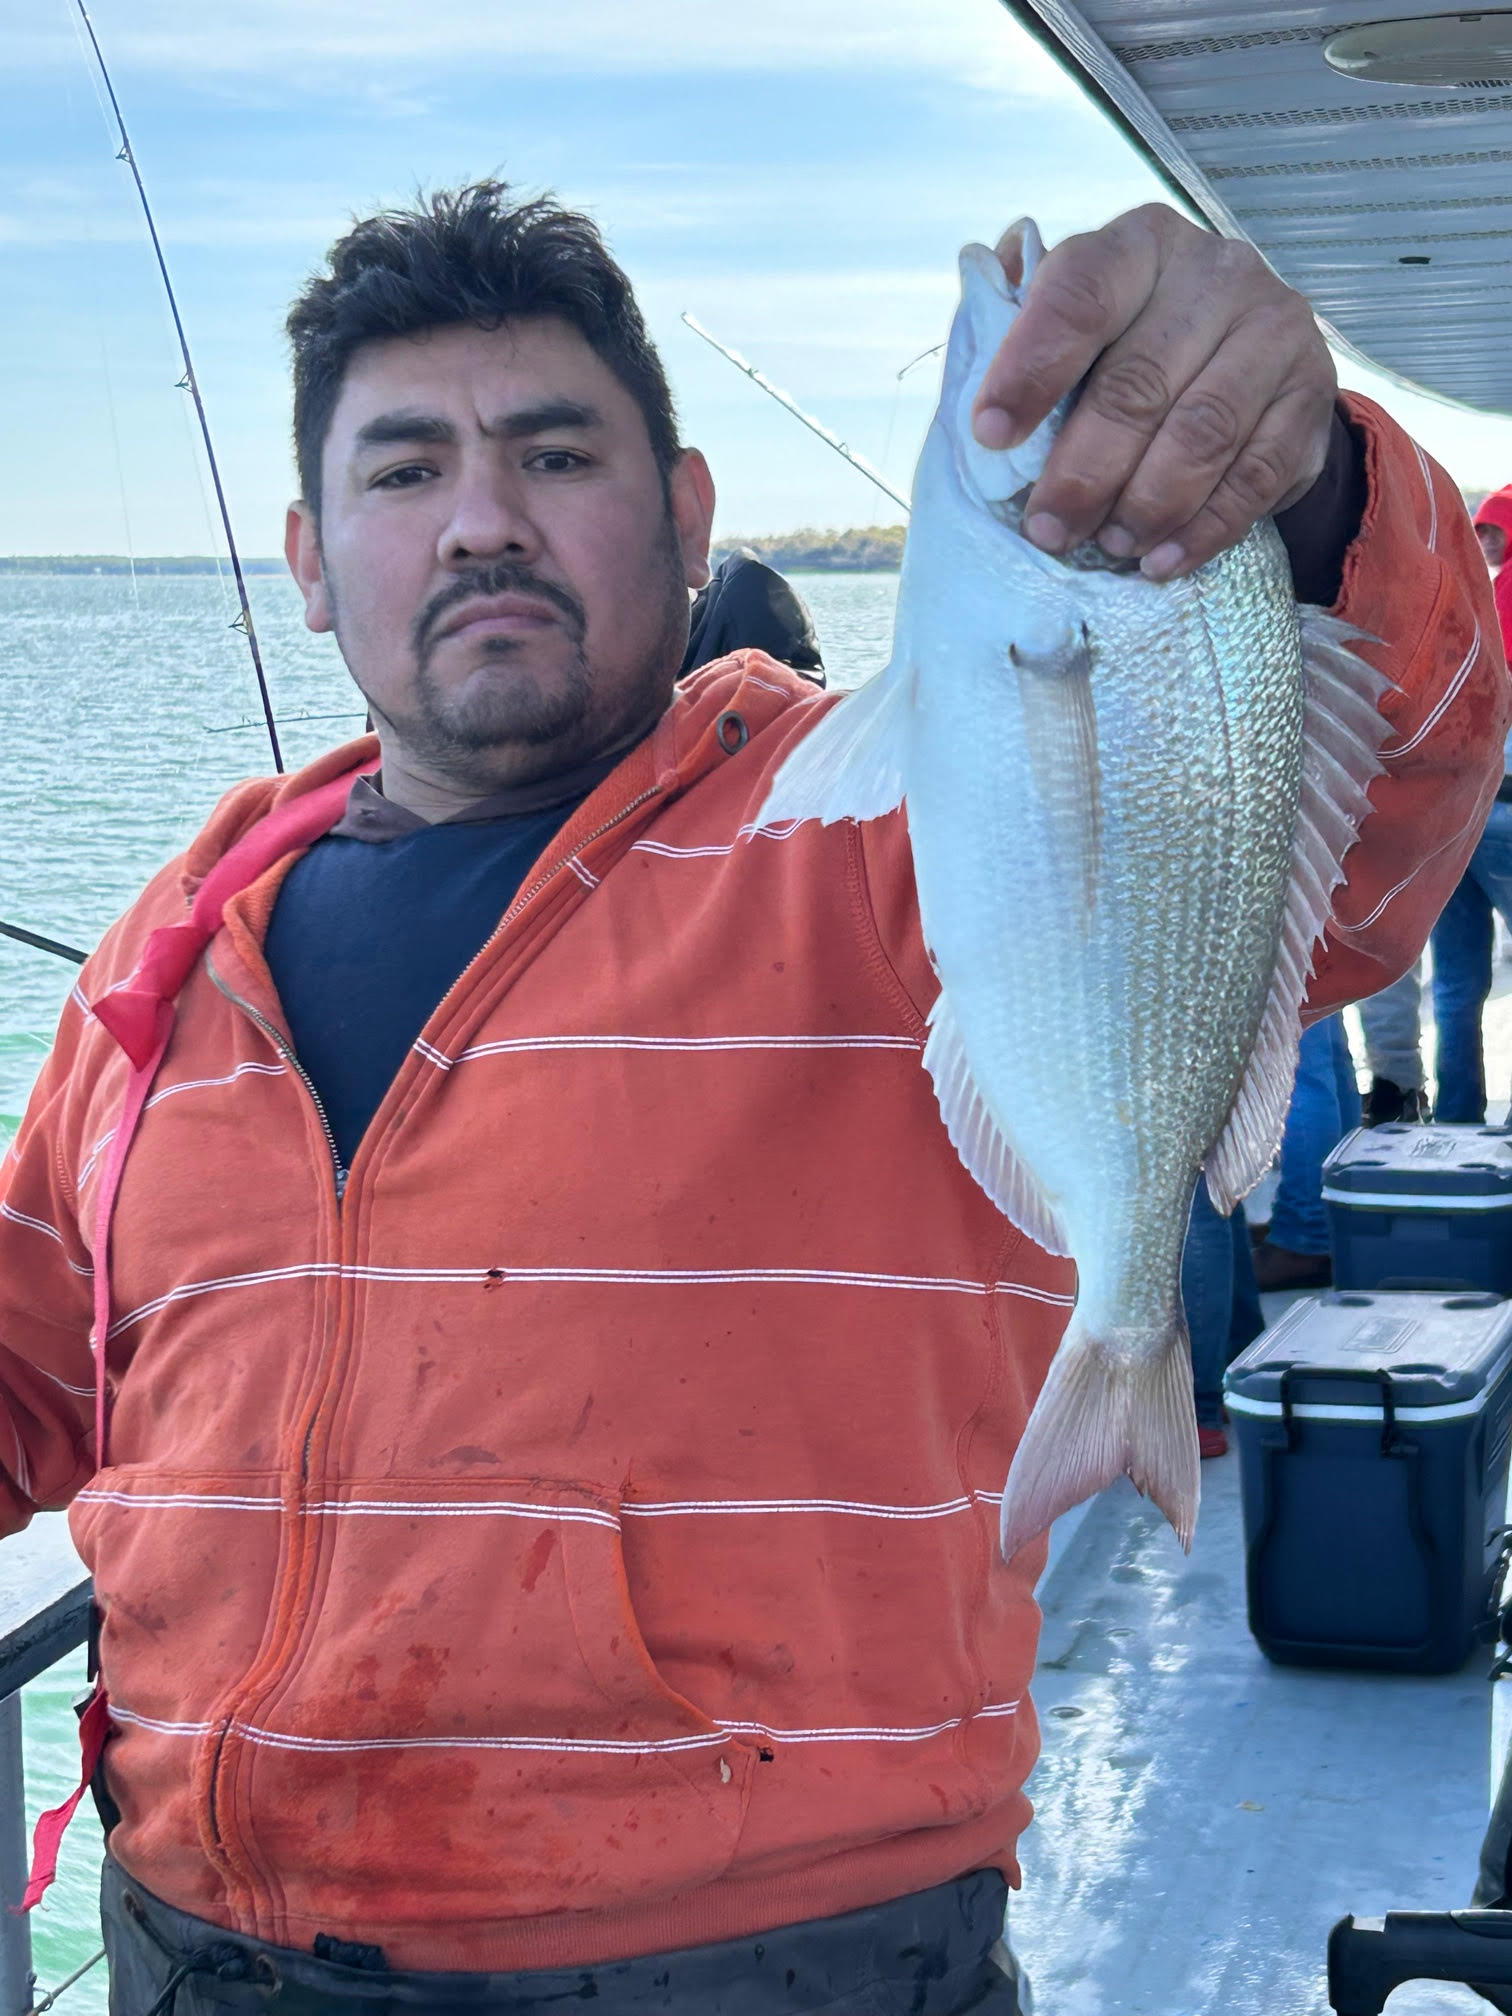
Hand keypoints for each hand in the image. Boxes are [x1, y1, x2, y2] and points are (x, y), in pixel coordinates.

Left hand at [971, 203, 1336, 580]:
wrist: (1247, 364)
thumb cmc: (1129, 351)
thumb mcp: (1077, 334)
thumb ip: (1026, 354)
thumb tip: (975, 420)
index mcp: (1138, 244)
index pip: (1081, 295)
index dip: (1030, 367)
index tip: (989, 435)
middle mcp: (1214, 272)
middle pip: (1139, 383)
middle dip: (1083, 469)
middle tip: (1047, 528)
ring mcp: (1273, 328)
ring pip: (1202, 433)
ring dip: (1145, 505)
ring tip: (1108, 546)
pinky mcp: (1310, 394)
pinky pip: (1254, 476)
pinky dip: (1203, 528)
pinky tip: (1162, 560)